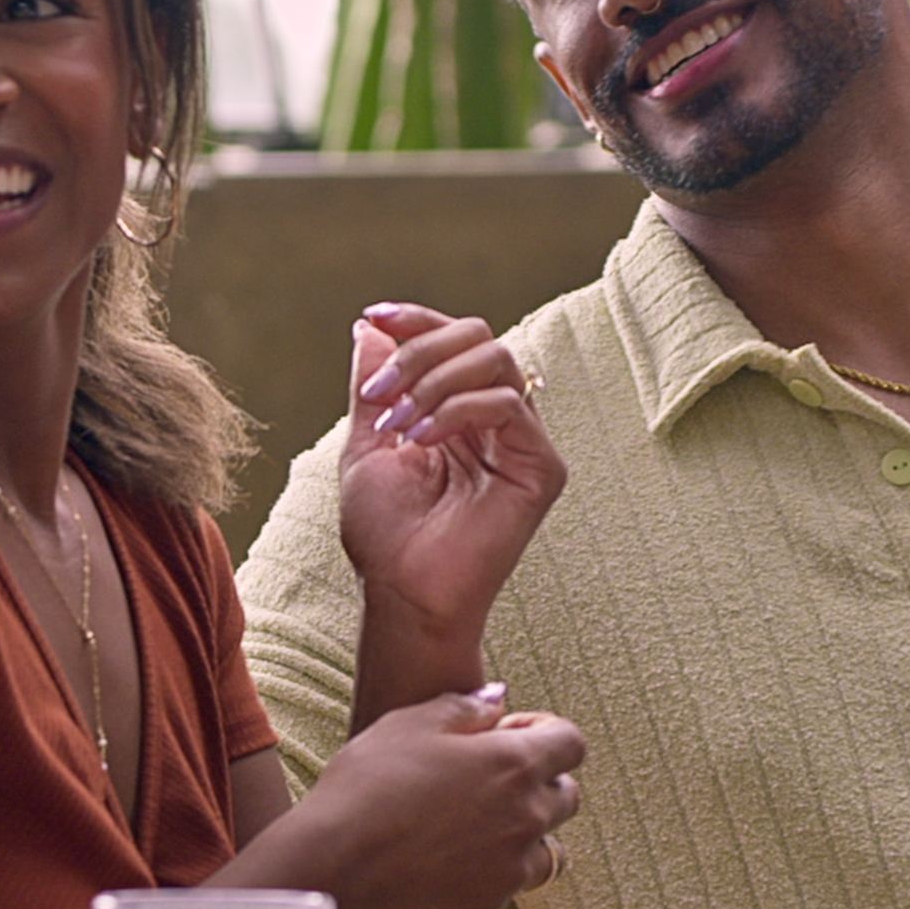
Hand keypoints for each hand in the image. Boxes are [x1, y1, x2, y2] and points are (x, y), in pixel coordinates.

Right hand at [282, 687, 583, 908]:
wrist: (338, 862)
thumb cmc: (370, 784)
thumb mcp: (412, 724)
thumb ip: (466, 707)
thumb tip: (498, 700)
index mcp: (514, 763)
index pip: (572, 742)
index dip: (545, 732)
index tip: (508, 733)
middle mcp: (526, 817)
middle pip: (567, 796)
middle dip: (539, 782)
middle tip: (488, 779)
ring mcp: (511, 866)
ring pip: (548, 849)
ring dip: (526, 834)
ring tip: (478, 827)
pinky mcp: (489, 904)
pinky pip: (510, 884)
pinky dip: (494, 870)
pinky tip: (450, 859)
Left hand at [335, 305, 564, 648]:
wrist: (402, 593)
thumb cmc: (385, 532)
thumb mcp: (368, 443)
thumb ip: (376, 385)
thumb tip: (370, 328)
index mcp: (461, 410)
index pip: (454, 340)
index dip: (418, 320)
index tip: (374, 315)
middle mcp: (498, 419)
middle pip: (480, 337)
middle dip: (421, 352)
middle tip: (378, 393)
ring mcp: (524, 441)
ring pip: (497, 360)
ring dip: (435, 381)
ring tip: (397, 424)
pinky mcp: (542, 467)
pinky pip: (507, 406)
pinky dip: (456, 410)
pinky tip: (422, 441)